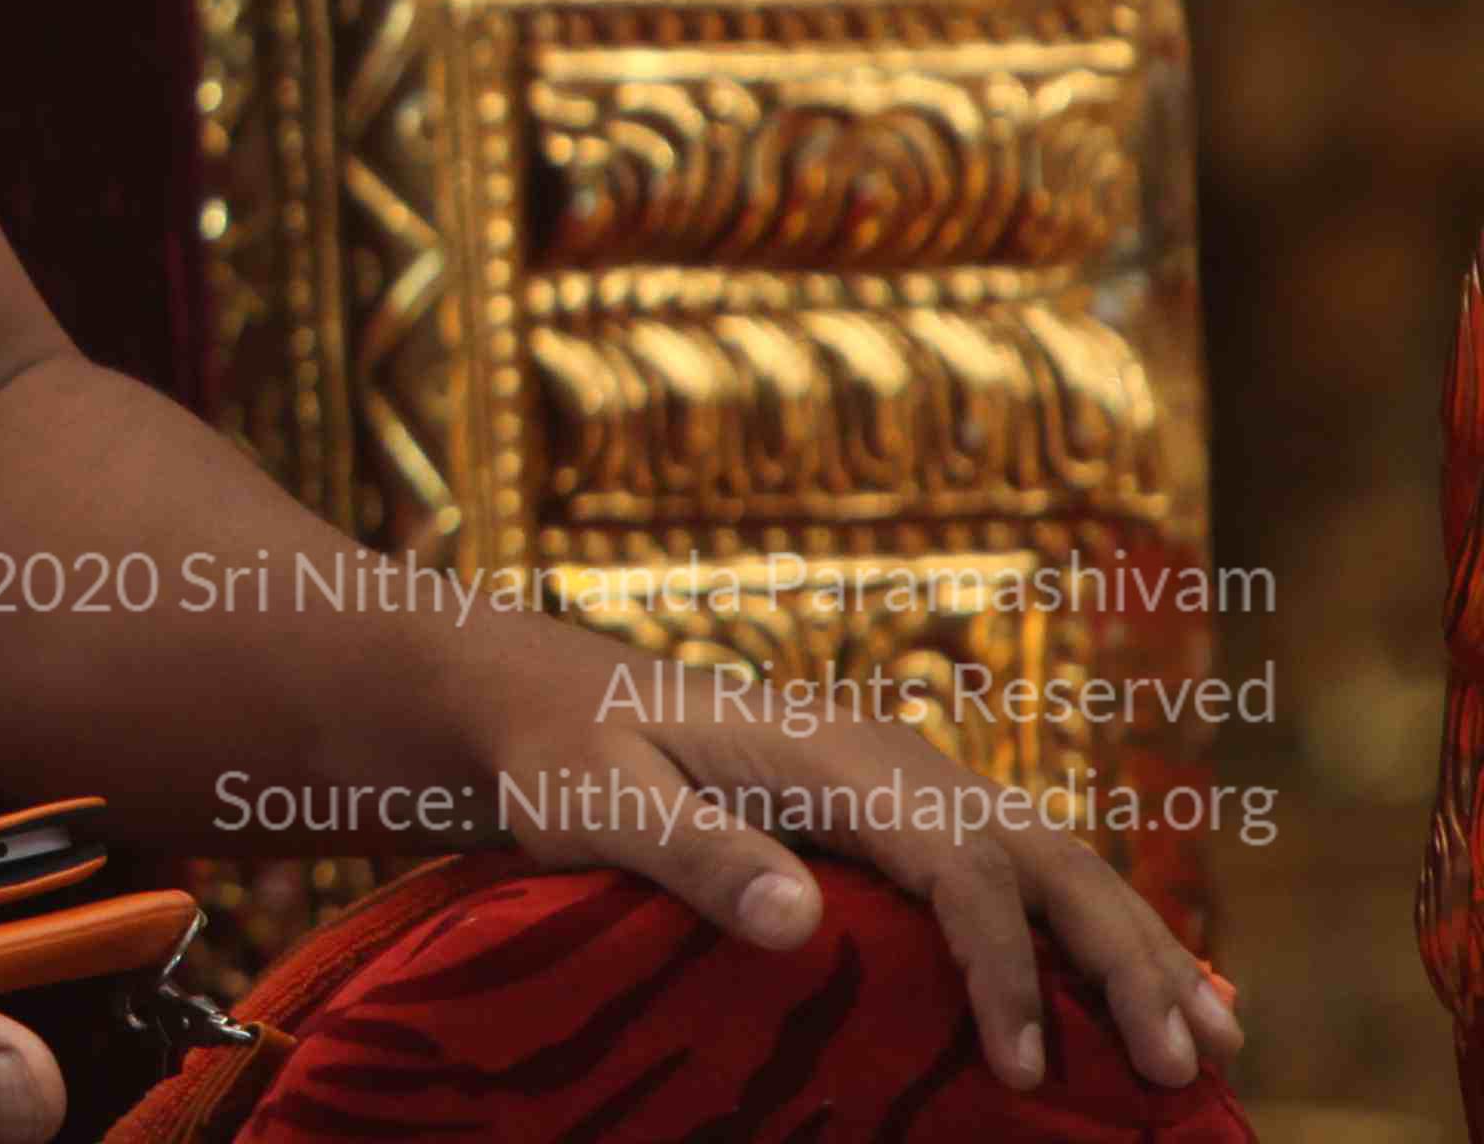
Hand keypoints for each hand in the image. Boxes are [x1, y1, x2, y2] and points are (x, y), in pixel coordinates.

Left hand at [501, 696, 1238, 1093]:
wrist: (548, 700)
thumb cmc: (563, 758)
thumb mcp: (598, 803)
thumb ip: (691, 853)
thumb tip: (796, 922)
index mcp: (834, 757)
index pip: (959, 867)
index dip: (1003, 968)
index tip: (1020, 1067)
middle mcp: (896, 759)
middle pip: (1044, 856)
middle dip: (1124, 962)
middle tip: (1183, 1069)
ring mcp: (912, 780)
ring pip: (1058, 861)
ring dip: (1141, 950)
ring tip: (1220, 1045)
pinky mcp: (909, 810)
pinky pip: (1026, 870)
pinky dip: (1102, 929)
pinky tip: (1166, 988)